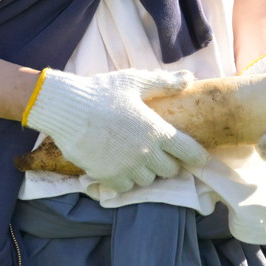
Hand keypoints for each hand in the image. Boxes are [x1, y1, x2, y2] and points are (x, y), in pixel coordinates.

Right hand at [24, 68, 208, 193]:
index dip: (196, 156)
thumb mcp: (135, 81)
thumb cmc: (103, 92)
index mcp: (157, 130)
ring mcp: (127, 167)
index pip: (188, 152)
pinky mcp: (109, 177)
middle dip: (167, 163)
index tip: (198, 158)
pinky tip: (119, 165)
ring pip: (147, 180)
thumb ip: (164, 82)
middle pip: (169, 170)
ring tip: (136, 158)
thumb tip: (189, 79)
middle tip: (159, 153)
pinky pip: (126, 186)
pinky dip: (125, 179)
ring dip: (146, 171)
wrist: (67, 109)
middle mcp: (146, 153)